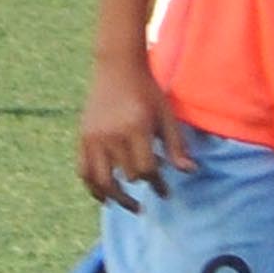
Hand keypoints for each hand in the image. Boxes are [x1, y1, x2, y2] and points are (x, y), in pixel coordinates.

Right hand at [79, 58, 196, 210]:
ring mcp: (94, 137)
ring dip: (115, 197)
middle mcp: (112, 135)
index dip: (158, 184)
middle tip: (151, 188)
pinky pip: (84, 171)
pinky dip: (93, 187)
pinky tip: (104, 196)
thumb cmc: (146, 91)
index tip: (165, 192)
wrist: (117, 67)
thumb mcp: (166, 115)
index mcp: (136, 128)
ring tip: (128, 205)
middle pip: (127, 175)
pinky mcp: (83, 137)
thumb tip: (190, 172)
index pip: (147, 169)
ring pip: (101, 180)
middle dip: (141, 184)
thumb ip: (176, 145)